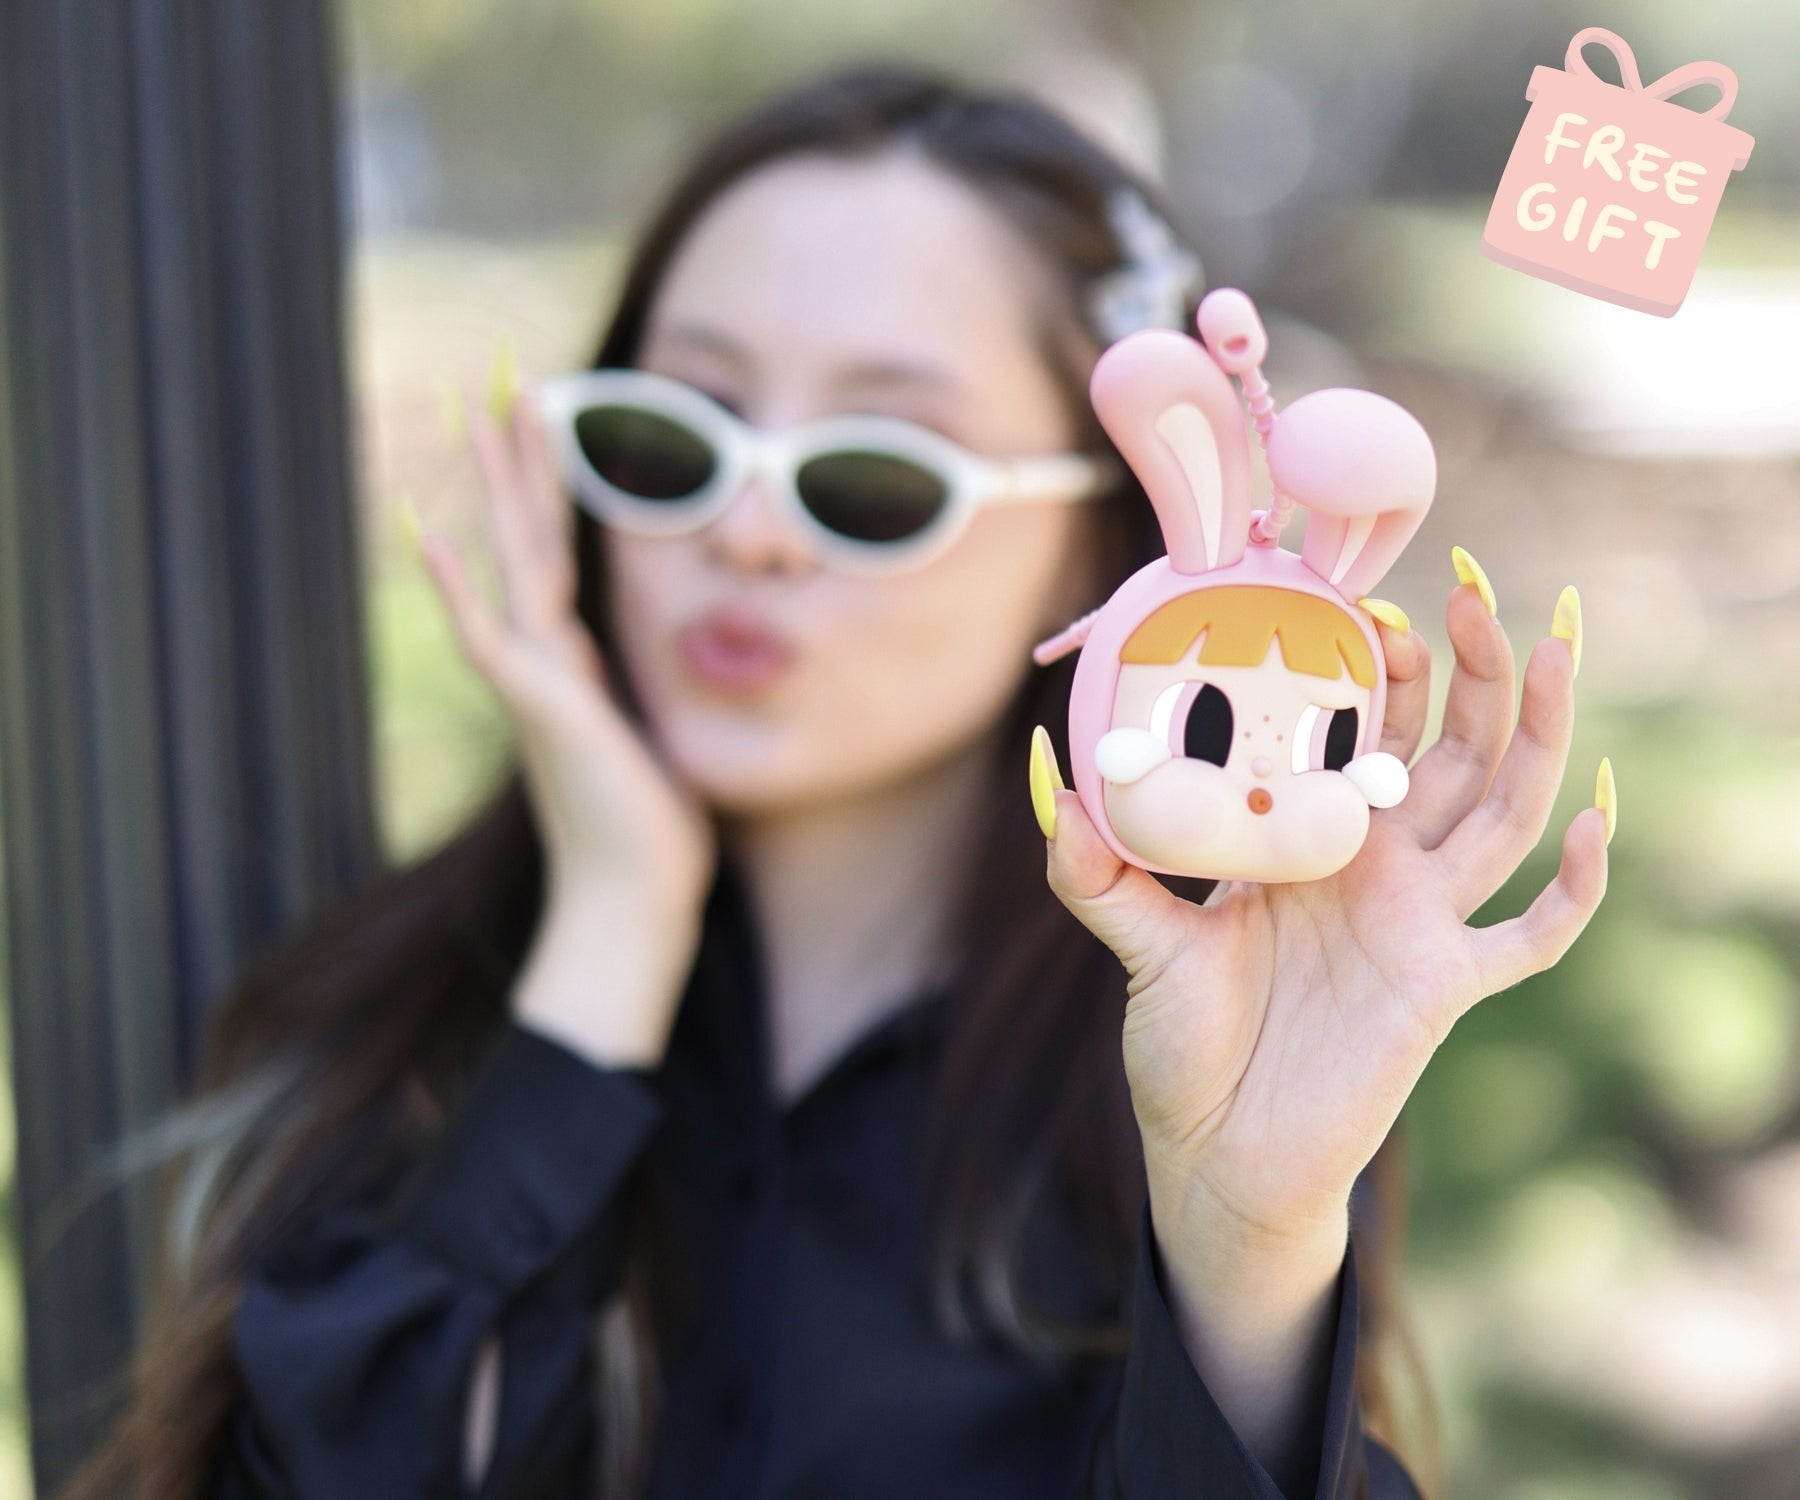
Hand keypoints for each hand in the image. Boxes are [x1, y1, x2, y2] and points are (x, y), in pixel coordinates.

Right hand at [414, 364, 717, 1063]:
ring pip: (514, 560)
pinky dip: (459, 587)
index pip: (562, 555)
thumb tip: (700, 678)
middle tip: (505, 380)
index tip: (558, 429)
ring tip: (482, 410)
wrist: (633, 907)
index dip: (559, 489)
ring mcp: (537, 681)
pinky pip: (492, 634)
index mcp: (577, 666)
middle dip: (522, 458)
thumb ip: (657, 701)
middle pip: (531, 536)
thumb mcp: (667, 744)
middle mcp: (547, 662)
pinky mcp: (543, 708)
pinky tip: (431, 532)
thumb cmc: (655, 840)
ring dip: (501, 484)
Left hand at [1034, 559, 1609, 1475]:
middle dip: (1473, 670)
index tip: (1371, 601)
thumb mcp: (1136, 940)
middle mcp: (1378, 869)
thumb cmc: (1182, 1043)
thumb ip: (1093, 864)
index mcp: (1314, 841)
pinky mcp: (1442, 987)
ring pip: (1504, 812)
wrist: (1216, 1154)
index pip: (1370, 732)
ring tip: (1556, 650)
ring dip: (1536, 734)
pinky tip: (1594, 821)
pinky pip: (1533, 935)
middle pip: (1453, 750)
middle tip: (1474, 588)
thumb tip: (1046, 773)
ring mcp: (1418, 924)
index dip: (1385, 667)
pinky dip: (1575, 887)